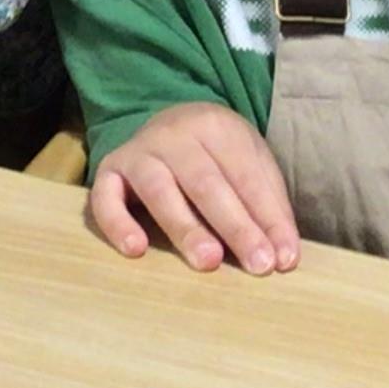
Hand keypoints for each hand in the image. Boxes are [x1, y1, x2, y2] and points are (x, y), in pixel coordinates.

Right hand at [87, 101, 299, 275]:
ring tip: (208, 261)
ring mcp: (139, 151)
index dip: (267, 218)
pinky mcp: (108, 170)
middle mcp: (175, 134)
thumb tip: (284, 257)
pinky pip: (104, 198)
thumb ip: (267, 205)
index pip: (246, 176)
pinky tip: (136, 250)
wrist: (167, 123)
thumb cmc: (217, 156)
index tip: (283, 259)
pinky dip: (118, 223)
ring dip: (185, 227)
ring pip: (160, 189)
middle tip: (257, 264)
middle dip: (235, 226)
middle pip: (207, 183)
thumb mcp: (248, 164)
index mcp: (217, 127)